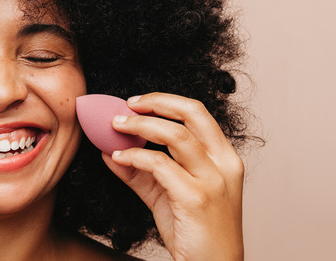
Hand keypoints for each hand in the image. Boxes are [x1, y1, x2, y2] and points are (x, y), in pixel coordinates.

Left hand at [102, 93, 243, 260]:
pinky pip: (160, 165)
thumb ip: (141, 172)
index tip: (136, 102)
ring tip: (115, 127)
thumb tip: (110, 150)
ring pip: (175, 135)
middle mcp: (224, 164)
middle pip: (192, 113)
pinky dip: (135, 156)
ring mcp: (213, 181)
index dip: (165, 102)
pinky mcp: (196, 198)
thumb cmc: (194, 233)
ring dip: (139, 126)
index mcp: (224, 158)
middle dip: (156, 102)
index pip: (198, 114)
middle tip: (126, 107)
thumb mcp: (166, 195)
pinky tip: (118, 157)